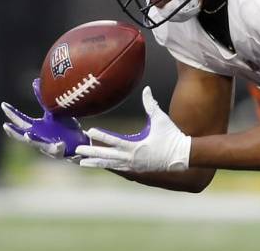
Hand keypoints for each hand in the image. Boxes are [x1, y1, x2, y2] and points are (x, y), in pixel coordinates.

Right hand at [1, 78, 88, 160]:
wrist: (80, 141)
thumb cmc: (63, 128)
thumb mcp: (52, 112)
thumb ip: (43, 100)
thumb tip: (35, 81)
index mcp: (36, 127)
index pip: (20, 120)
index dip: (12, 113)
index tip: (3, 105)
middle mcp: (39, 137)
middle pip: (22, 135)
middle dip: (14, 131)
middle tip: (5, 126)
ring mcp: (48, 145)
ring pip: (37, 144)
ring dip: (32, 140)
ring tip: (27, 136)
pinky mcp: (59, 151)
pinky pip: (57, 149)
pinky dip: (57, 147)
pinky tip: (60, 144)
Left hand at [76, 87, 190, 172]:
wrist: (181, 156)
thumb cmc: (172, 136)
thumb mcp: (161, 119)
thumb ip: (151, 104)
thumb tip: (146, 89)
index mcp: (136, 146)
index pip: (114, 141)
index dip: (101, 136)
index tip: (89, 132)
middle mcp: (132, 158)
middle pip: (107, 156)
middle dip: (91, 153)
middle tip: (77, 150)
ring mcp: (133, 166)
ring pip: (109, 165)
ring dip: (95, 163)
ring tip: (81, 162)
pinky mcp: (136, 169)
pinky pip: (117, 168)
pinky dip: (106, 166)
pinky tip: (98, 165)